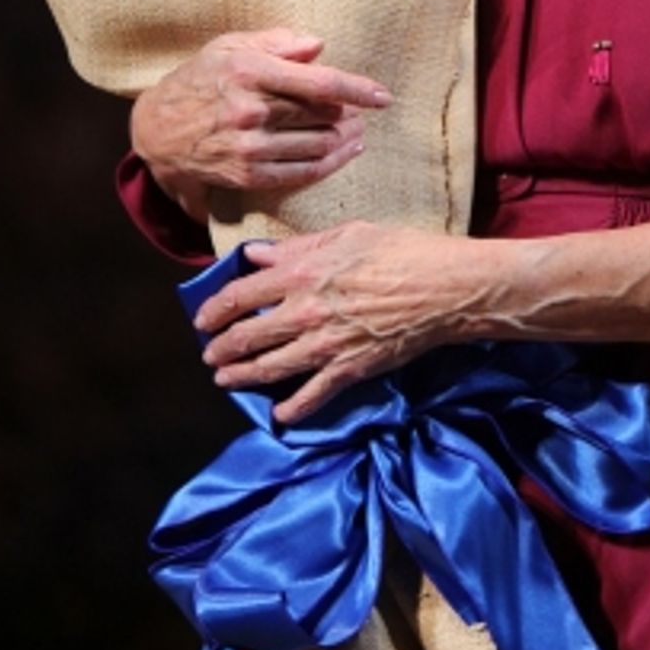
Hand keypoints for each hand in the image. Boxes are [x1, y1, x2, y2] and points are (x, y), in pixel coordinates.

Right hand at [130, 27, 392, 217]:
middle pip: (322, 115)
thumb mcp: (229, 47)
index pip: (318, 82)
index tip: (382, 95)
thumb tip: (318, 45)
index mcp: (248, 72)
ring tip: (357, 132)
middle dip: (350, 114)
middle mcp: (250, 111)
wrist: (157, 130)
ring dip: (345, 140)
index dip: (357, 89)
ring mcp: (249, 147)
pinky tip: (343, 153)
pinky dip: (330, 163)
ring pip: (318, 145)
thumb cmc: (200, 80)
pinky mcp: (247, 175)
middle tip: (361, 112)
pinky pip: (302, 172)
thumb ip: (277, 42)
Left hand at [193, 223, 509, 422]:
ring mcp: (326, 344)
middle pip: (249, 337)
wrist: (446, 289)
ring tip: (226, 381)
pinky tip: (280, 415)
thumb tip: (259, 255)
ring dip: (242, 377)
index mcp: (303, 273)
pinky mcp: (350, 370)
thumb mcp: (349, 234)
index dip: (215, 309)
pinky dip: (293, 409)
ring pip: (271, 368)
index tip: (202, 319)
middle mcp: (305, 311)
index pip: (241, 294)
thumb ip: (299, 247)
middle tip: (210, 356)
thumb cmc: (403, 251)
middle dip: (222, 349)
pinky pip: (312, 396)